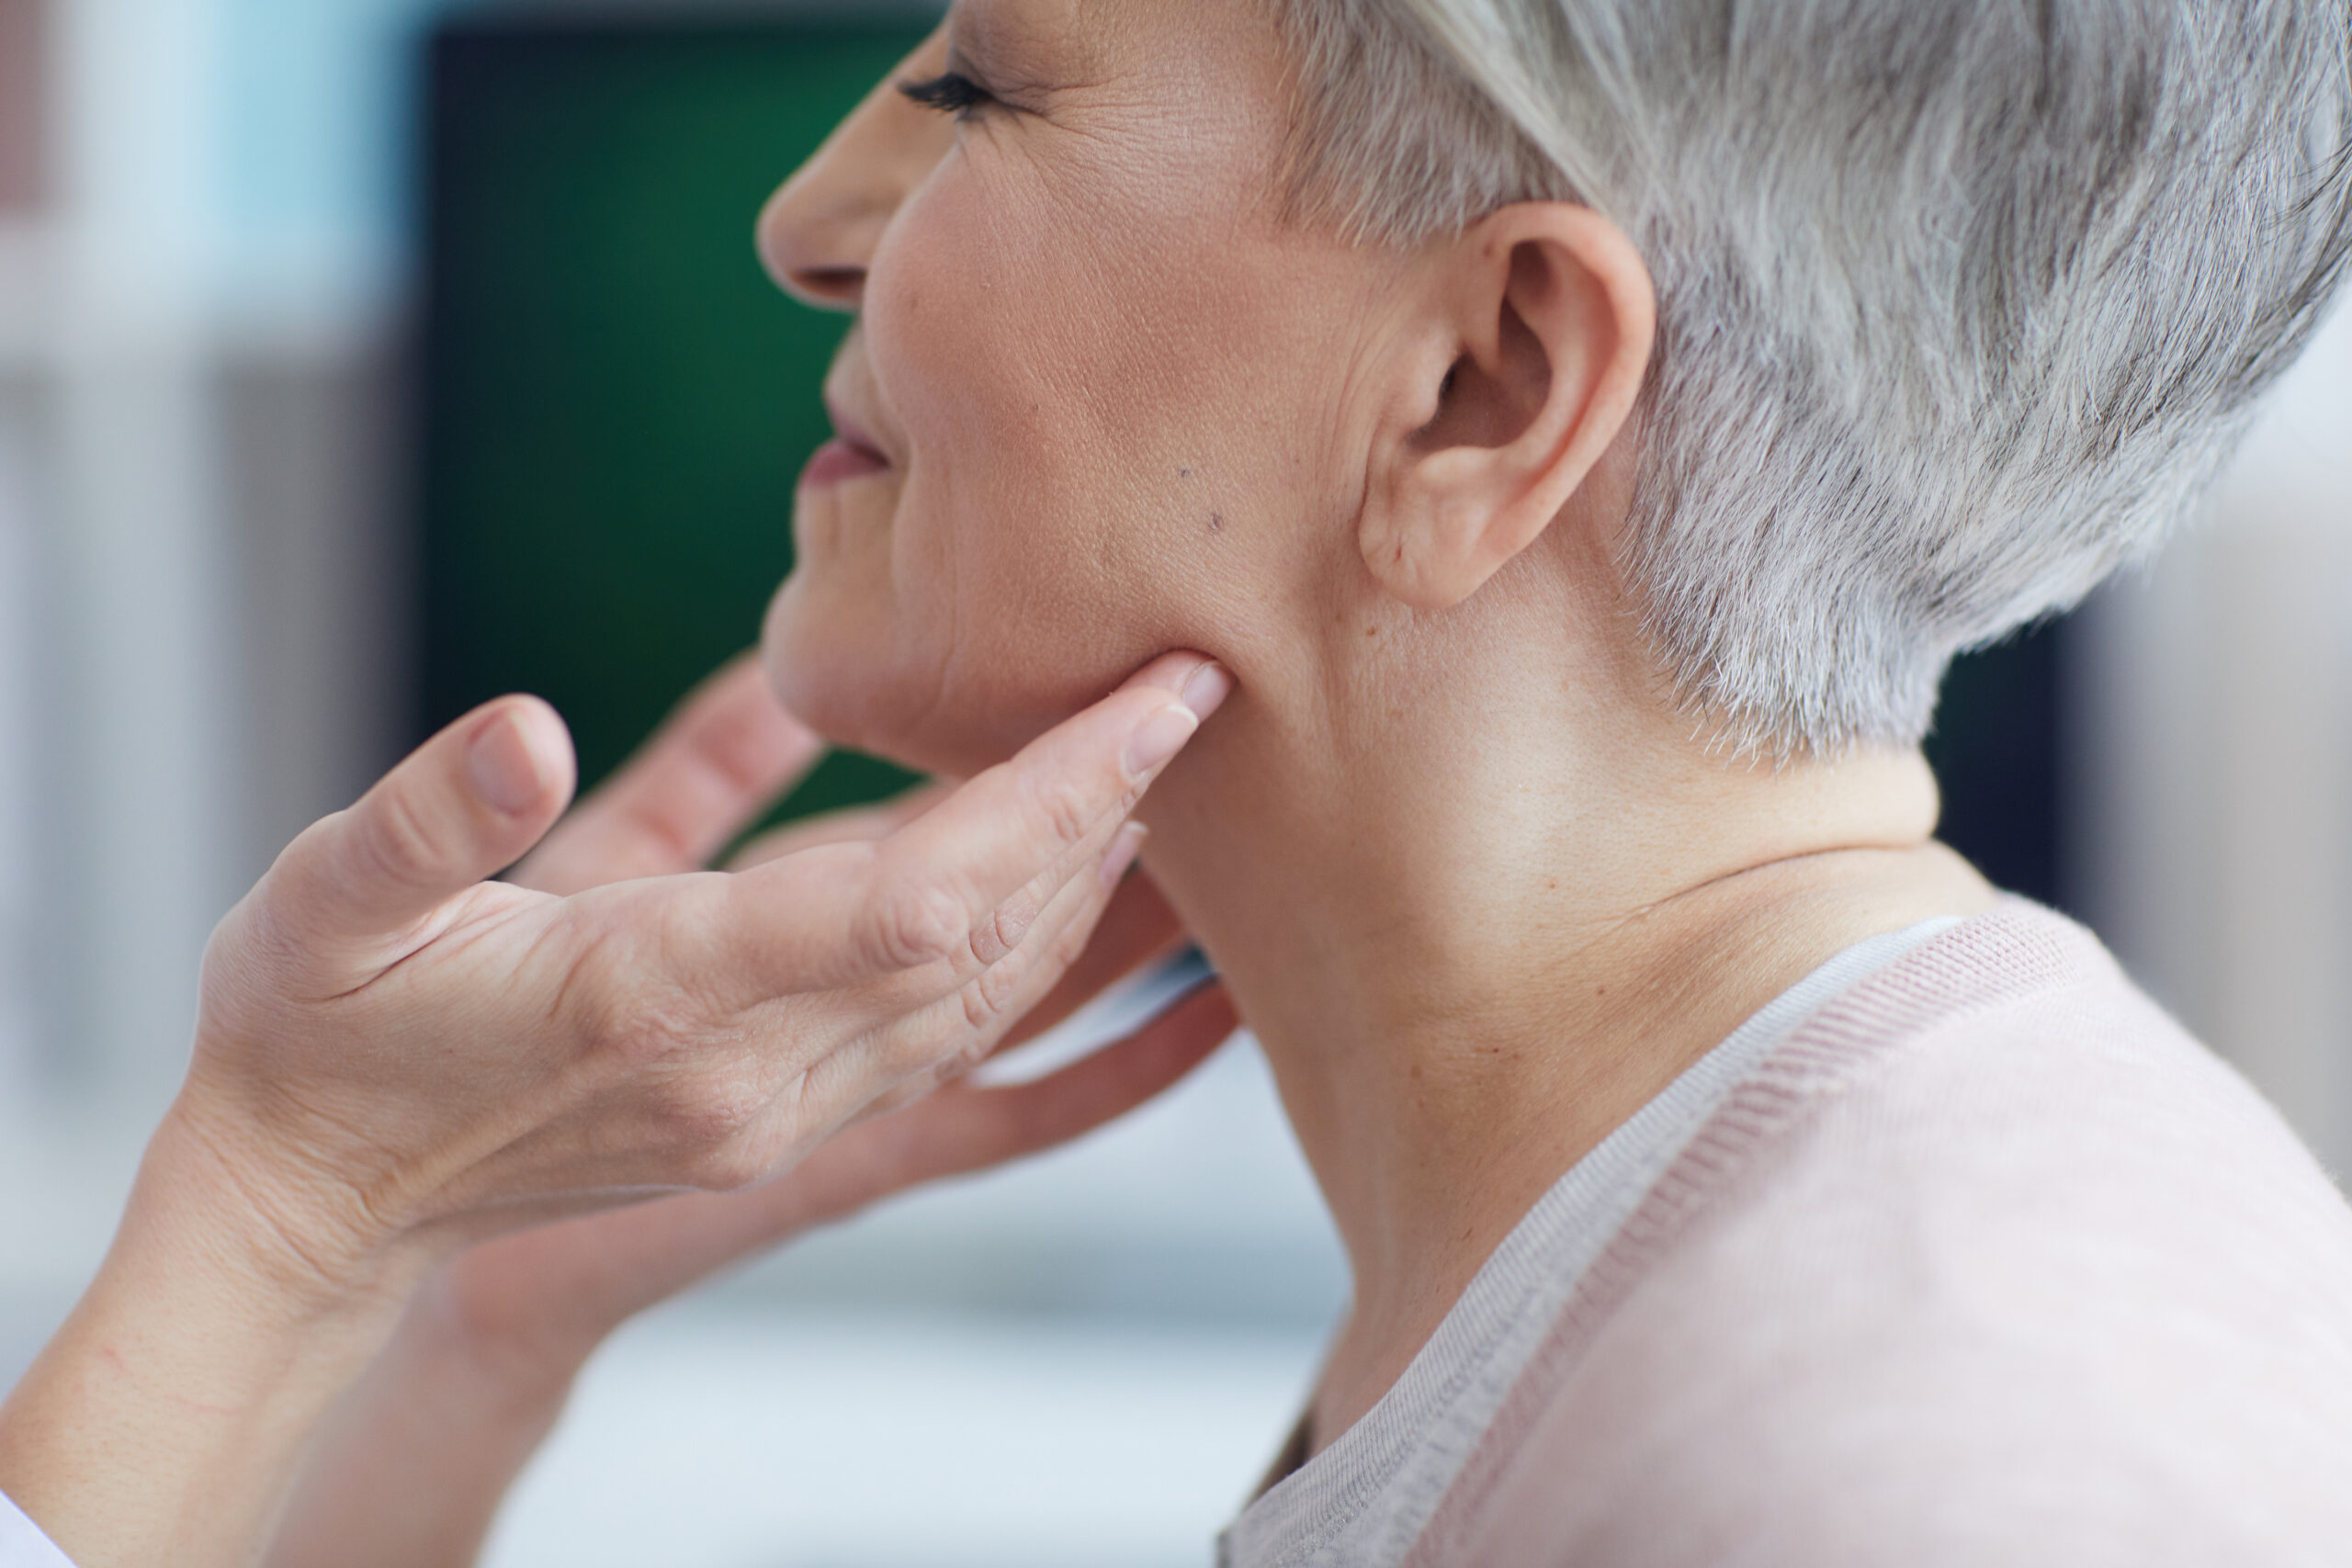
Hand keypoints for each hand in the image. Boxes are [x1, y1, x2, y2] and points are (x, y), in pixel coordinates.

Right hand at [179, 649, 1230, 1282]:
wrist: (310, 1206)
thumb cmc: (307, 1035)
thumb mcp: (324, 900)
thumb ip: (429, 817)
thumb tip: (526, 731)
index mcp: (657, 995)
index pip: (918, 896)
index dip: (1052, 797)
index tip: (1155, 703)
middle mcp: (746, 1071)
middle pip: (987, 937)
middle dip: (1103, 814)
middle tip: (1196, 689)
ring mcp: (771, 1109)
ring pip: (983, 993)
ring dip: (1085, 885)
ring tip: (1161, 767)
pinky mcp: (775, 1120)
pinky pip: (946, 1041)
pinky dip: (1031, 962)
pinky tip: (1098, 913)